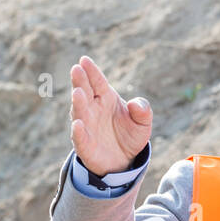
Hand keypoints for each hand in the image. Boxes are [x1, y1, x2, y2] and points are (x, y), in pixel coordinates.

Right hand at [69, 55, 151, 176]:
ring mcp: (86, 126)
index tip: (84, 60)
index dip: (91, 71)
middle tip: (76, 69)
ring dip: (78, 103)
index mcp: (106, 98)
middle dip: (80, 81)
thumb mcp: (143, 122)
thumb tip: (135, 103)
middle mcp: (93, 109)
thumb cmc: (130, 135)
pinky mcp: (85, 145)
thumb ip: (143, 110)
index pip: (98, 82)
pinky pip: (80, 137)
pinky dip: (78, 131)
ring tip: (78, 93)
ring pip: (79, 112)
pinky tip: (78, 124)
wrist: (125, 160)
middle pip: (85, 92)